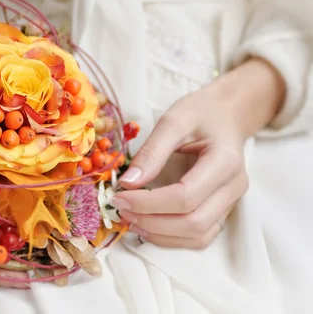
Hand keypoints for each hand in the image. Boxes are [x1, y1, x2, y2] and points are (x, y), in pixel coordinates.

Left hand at [113, 57, 284, 248]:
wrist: (227, 115)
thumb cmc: (201, 114)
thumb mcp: (173, 121)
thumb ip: (151, 152)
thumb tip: (128, 184)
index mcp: (225, 162)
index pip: (185, 196)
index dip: (148, 203)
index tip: (119, 196)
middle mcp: (233, 187)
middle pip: (193, 222)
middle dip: (152, 222)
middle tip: (121, 209)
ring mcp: (231, 202)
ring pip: (198, 236)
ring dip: (161, 235)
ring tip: (130, 219)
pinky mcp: (222, 210)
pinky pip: (200, 236)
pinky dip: (172, 237)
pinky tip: (147, 225)